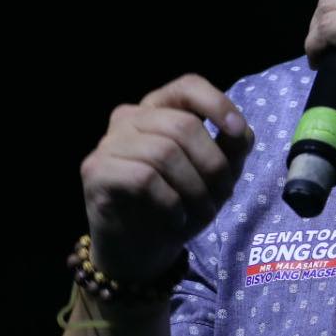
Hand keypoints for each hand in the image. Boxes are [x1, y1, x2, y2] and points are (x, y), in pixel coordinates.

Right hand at [78, 74, 253, 286]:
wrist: (141, 249)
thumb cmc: (179, 204)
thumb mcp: (215, 175)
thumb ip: (230, 149)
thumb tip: (240, 131)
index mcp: (159, 109)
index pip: (187, 86)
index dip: (216, 103)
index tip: (237, 132)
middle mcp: (130, 117)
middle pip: (183, 125)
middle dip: (213, 165)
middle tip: (222, 196)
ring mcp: (109, 142)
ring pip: (164, 152)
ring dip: (194, 189)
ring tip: (202, 213)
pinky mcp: (96, 171)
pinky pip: (143, 177)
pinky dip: (169, 201)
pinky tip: (175, 217)